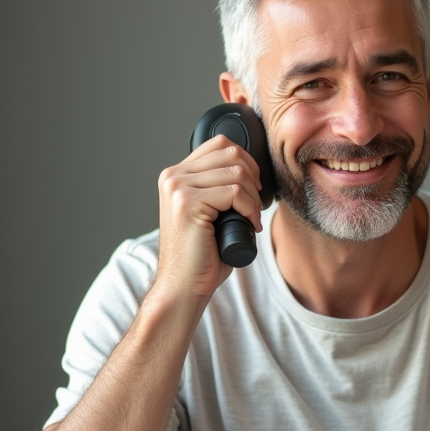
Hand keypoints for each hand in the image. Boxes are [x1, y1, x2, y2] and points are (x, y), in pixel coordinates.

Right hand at [152, 135, 264, 300]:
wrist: (183, 286)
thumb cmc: (201, 256)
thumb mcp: (209, 213)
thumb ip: (217, 189)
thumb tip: (249, 172)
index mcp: (176, 175)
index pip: (220, 144)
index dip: (246, 162)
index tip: (254, 188)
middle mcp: (173, 176)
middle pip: (230, 152)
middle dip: (253, 177)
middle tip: (256, 205)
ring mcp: (178, 187)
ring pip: (236, 172)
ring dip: (253, 197)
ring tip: (252, 218)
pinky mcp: (187, 203)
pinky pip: (235, 192)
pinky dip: (250, 208)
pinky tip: (250, 225)